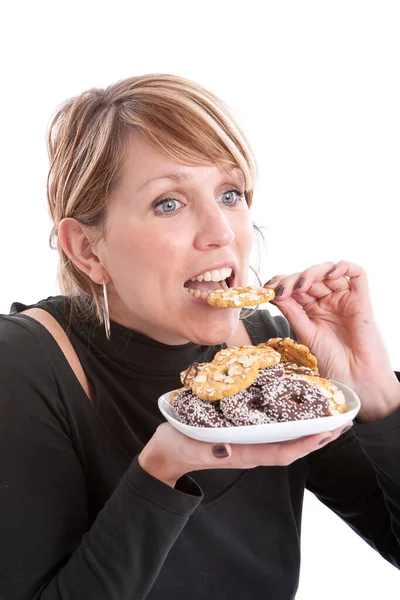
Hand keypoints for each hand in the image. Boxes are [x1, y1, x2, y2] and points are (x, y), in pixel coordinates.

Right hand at [138, 422, 348, 486]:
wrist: (164, 453)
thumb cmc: (175, 447)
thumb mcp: (188, 446)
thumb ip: (208, 449)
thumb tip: (227, 450)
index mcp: (241, 453)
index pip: (281, 451)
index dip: (305, 443)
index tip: (327, 432)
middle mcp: (250, 449)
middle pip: (290, 446)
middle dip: (316, 436)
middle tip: (341, 421)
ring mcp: (247, 442)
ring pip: (284, 438)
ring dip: (308, 428)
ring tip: (328, 414)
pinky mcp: (241, 433)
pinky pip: (271, 429)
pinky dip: (288, 421)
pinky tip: (295, 409)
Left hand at [265, 260, 399, 419]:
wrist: (356, 379)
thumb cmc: (331, 362)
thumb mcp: (305, 334)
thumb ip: (292, 312)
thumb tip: (274, 292)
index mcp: (310, 310)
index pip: (294, 287)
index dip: (280, 283)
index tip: (267, 289)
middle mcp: (327, 301)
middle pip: (308, 277)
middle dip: (292, 279)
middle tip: (281, 289)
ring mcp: (344, 298)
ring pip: (328, 271)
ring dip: (312, 272)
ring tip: (301, 285)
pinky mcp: (361, 299)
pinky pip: (356, 273)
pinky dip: (343, 267)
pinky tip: (329, 275)